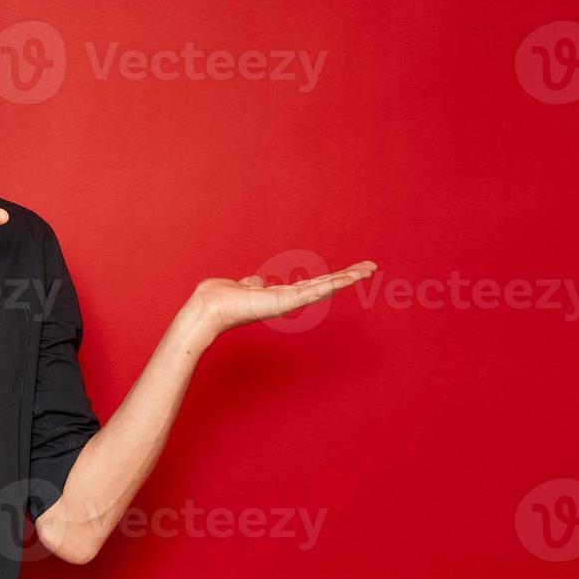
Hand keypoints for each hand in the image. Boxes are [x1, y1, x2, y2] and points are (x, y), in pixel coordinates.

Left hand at [185, 260, 377, 341]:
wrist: (209, 310)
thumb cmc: (220, 300)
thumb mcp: (241, 287)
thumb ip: (253, 285)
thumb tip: (257, 281)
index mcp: (278, 296)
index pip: (309, 285)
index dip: (328, 279)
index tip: (346, 273)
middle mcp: (287, 300)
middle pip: (324, 286)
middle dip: (347, 277)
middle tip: (370, 267)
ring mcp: (288, 302)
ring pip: (325, 287)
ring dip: (348, 277)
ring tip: (368, 269)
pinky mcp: (286, 302)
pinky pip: (314, 291)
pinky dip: (333, 283)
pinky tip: (350, 277)